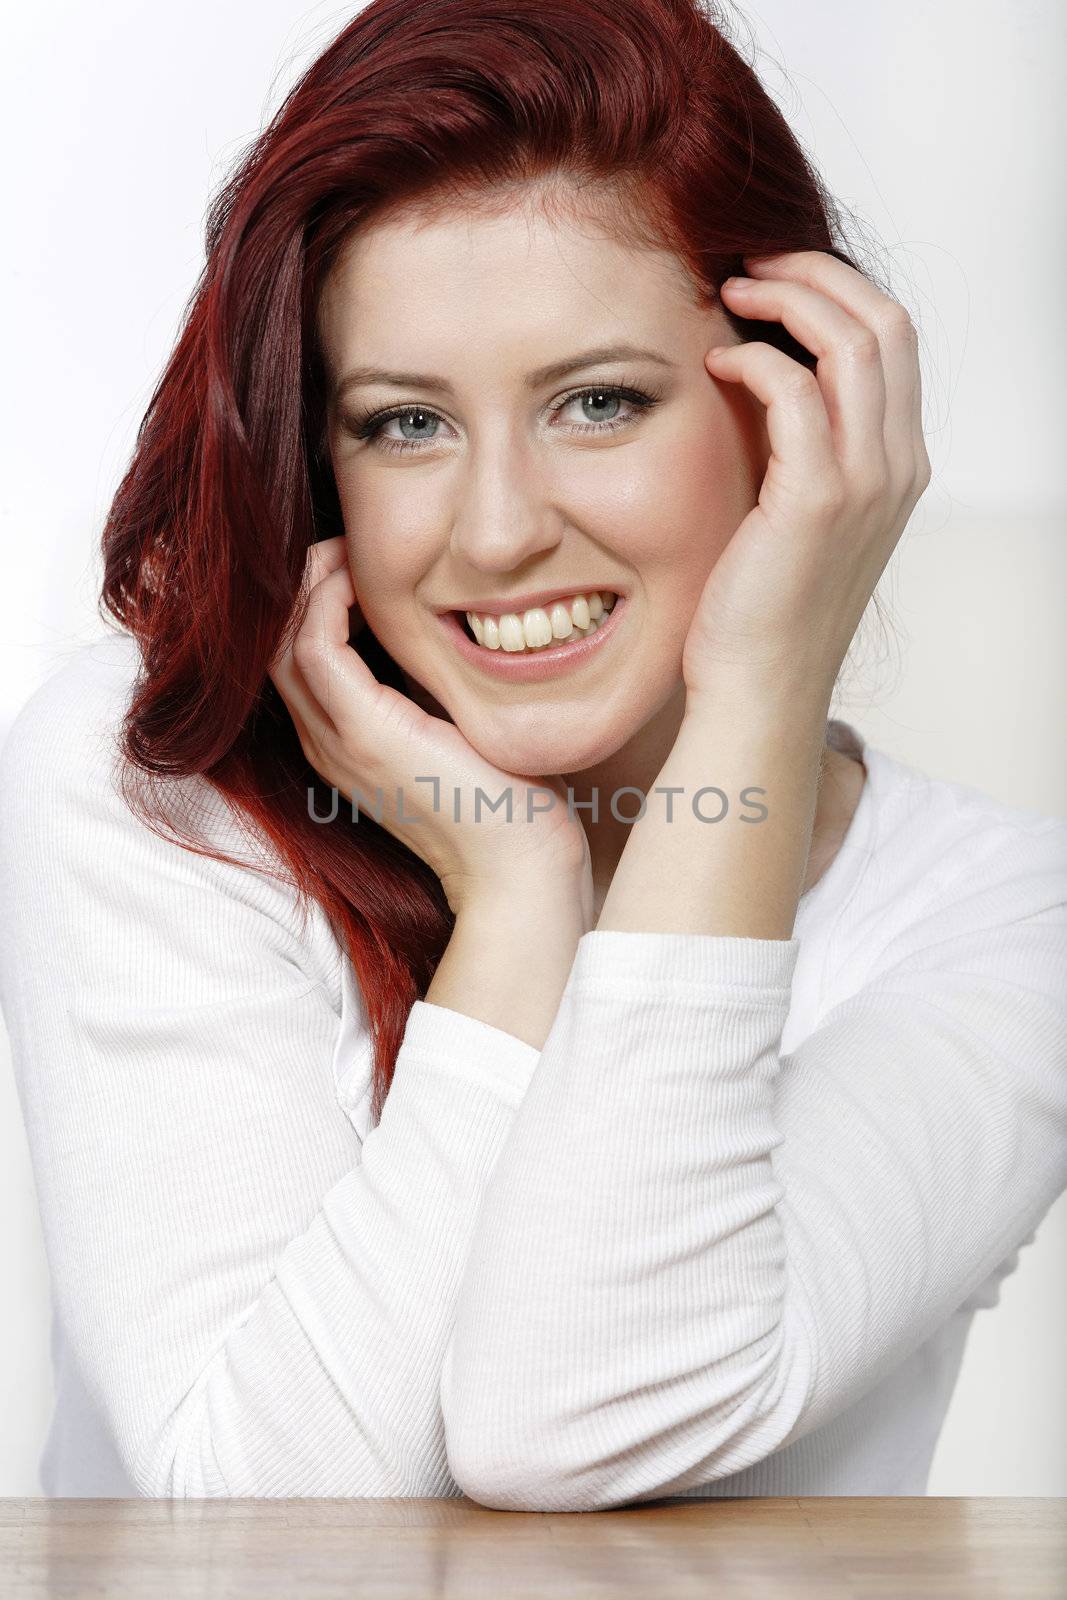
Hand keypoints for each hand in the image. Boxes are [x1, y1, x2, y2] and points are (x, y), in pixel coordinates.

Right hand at [268, 537, 592, 918]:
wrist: (522, 870)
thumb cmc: (509, 804)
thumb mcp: (460, 727)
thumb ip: (433, 683)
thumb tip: (445, 623)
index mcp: (347, 743)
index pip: (296, 656)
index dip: (312, 600)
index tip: (357, 561)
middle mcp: (328, 744)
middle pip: (273, 644)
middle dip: (301, 583)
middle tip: (345, 543)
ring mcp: (339, 742)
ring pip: (282, 641)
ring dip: (311, 583)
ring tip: (349, 550)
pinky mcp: (366, 733)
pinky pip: (315, 648)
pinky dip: (330, 602)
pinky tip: (365, 579)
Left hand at [684, 250, 930, 710]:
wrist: (759, 687)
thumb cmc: (762, 607)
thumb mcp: (798, 516)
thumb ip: (803, 450)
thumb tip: (765, 377)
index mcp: (899, 465)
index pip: (894, 340)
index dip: (838, 290)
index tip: (775, 278)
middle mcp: (898, 466)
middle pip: (886, 321)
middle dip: (816, 273)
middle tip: (748, 264)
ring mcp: (866, 483)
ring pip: (853, 340)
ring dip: (787, 298)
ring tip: (730, 293)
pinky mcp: (816, 500)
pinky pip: (796, 391)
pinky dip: (756, 358)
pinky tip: (716, 363)